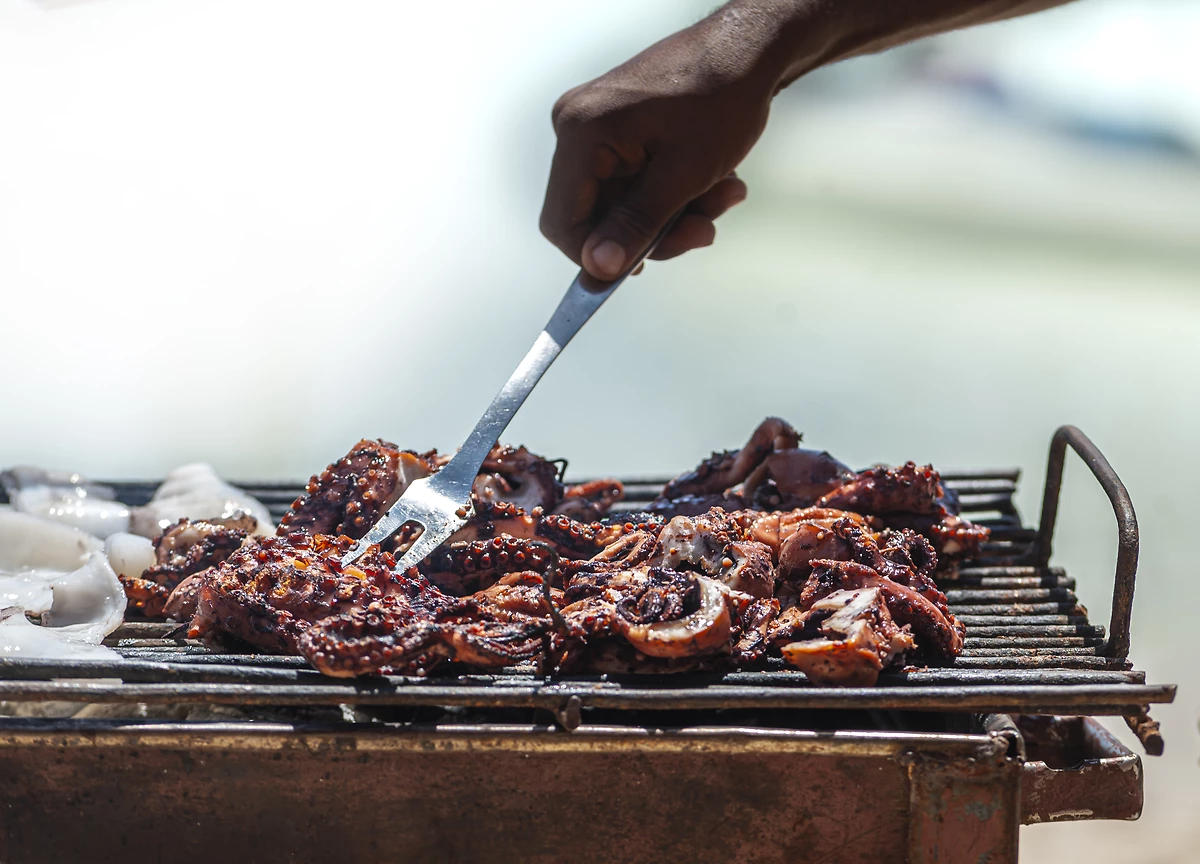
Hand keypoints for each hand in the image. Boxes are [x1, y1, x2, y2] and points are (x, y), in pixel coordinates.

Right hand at [539, 15, 779, 279]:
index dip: (598, 256)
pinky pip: (639, 184)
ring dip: (677, 214)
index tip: (641, 269)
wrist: (751, 47)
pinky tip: (718, 182)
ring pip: (626, 206)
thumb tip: (598, 270)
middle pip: (598, 217)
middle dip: (656, 230)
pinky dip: (677, 193)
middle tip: (705, 230)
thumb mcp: (683, 175)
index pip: (563, 222)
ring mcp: (599, 129)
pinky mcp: (622, 132)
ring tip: (726, 195)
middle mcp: (579, 129)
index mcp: (582, 133)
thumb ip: (636, 225)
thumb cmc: (721, 97)